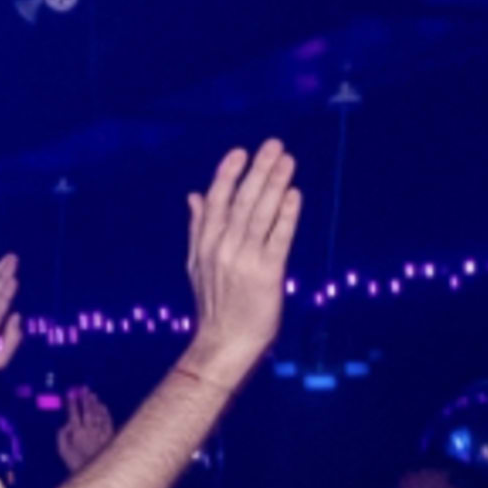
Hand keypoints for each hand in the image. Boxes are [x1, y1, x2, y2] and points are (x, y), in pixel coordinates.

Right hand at [55, 384, 113, 475]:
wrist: (99, 473)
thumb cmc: (77, 463)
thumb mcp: (63, 452)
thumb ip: (62, 435)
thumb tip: (67, 423)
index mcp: (77, 433)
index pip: (74, 414)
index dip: (72, 403)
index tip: (70, 394)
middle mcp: (90, 429)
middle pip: (87, 410)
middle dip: (85, 399)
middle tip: (84, 388)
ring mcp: (101, 432)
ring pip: (98, 413)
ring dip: (95, 403)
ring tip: (92, 394)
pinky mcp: (110, 435)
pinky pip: (107, 420)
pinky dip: (105, 412)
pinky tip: (103, 406)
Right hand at [183, 142, 300, 378]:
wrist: (224, 343)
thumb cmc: (215, 304)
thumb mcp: (197, 263)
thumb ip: (198, 228)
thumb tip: (193, 195)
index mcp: (205, 244)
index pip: (216, 201)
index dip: (228, 175)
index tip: (241, 152)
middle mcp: (222, 248)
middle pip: (241, 202)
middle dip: (258, 171)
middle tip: (273, 145)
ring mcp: (244, 260)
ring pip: (260, 215)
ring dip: (275, 185)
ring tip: (287, 161)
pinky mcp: (266, 274)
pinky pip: (278, 238)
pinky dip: (287, 216)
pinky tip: (295, 195)